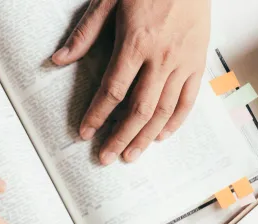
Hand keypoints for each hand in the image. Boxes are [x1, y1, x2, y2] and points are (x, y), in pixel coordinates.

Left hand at [52, 0, 209, 164]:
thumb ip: (85, 33)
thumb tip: (59, 59)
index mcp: (136, 42)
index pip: (113, 90)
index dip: (97, 115)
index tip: (85, 133)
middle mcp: (161, 58)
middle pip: (139, 110)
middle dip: (120, 137)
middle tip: (105, 157)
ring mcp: (183, 62)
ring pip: (164, 111)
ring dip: (145, 137)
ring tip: (130, 155)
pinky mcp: (198, 61)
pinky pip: (188, 100)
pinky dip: (175, 122)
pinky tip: (161, 136)